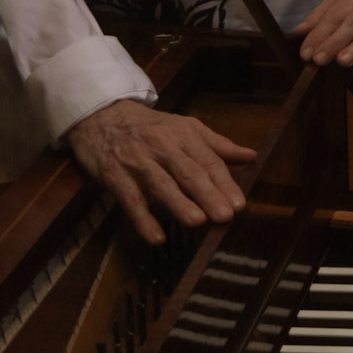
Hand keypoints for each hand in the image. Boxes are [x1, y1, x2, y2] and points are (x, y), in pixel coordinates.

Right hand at [65, 99, 255, 244]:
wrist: (102, 116)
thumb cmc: (151, 127)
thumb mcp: (185, 128)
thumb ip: (217, 145)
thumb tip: (250, 156)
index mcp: (184, 134)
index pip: (208, 160)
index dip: (224, 182)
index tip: (238, 204)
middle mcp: (162, 146)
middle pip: (188, 172)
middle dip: (207, 194)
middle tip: (225, 216)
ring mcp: (137, 161)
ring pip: (161, 184)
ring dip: (179, 204)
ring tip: (197, 222)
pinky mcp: (115, 175)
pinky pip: (130, 199)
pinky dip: (143, 219)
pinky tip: (157, 236)